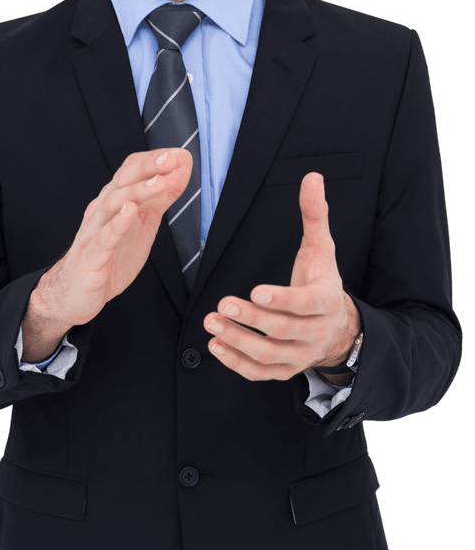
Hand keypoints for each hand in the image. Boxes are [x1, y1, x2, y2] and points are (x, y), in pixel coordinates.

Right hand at [21, 147, 192, 360]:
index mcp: (114, 201)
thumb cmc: (111, 255)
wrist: (77, 293)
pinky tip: (131, 211)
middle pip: (122, 180)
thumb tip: (182, 167)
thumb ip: (162, 196)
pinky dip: (118, 223)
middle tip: (173, 158)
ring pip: (112, 204)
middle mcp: (101, 210)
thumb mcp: (144, 222)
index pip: (130, 170)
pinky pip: (103, 238)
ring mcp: (94, 232)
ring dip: (137, 190)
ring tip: (160, 181)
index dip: (154, 159)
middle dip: (148, 167)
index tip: (179, 154)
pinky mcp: (91, 258)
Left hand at [203, 172, 360, 381]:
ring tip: (211, 323)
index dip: (281, 299)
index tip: (254, 290)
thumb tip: (312, 177)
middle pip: (282, 330)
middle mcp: (315, 331)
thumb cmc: (322, 282)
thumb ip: (314, 215)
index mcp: (326, 300)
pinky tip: (215, 345)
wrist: (338, 329)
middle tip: (221, 305)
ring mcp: (300, 355)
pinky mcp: (284, 370)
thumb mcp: (322, 249)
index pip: (305, 303)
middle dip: (251, 319)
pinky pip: (260, 372)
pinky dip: (236, 362)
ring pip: (268, 354)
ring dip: (238, 341)